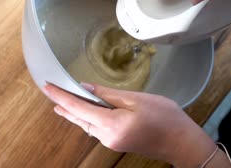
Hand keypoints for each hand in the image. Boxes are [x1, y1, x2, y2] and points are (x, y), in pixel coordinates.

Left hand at [43, 83, 216, 166]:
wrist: (182, 142)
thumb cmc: (166, 119)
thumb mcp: (137, 99)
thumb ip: (108, 94)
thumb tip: (86, 88)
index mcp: (111, 124)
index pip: (78, 108)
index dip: (61, 96)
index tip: (48, 87)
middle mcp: (107, 137)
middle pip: (79, 118)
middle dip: (64, 104)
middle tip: (50, 91)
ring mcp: (111, 141)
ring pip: (86, 124)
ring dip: (73, 111)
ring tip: (61, 101)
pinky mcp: (117, 142)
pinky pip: (95, 128)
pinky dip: (86, 117)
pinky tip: (83, 111)